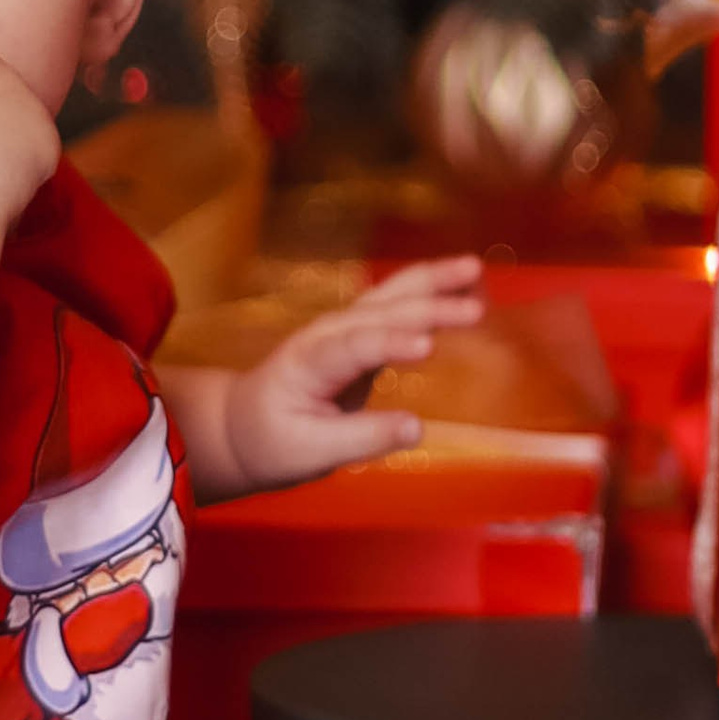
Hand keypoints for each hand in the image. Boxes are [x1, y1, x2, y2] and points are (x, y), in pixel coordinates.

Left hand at [210, 256, 486, 495]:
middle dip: (427, 308)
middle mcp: (327, 333)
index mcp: (308, 363)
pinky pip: (398, 306)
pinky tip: (464, 283)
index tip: (428, 347)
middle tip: (475, 310)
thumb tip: (419, 428)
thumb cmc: (273, 442)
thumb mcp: (311, 452)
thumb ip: (363, 439)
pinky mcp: (361, 334)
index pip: (353, 348)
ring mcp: (344, 328)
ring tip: (474, 267)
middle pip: (380, 312)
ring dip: (431, 281)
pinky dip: (429, 291)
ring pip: (390, 296)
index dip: (390, 344)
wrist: (243, 424)